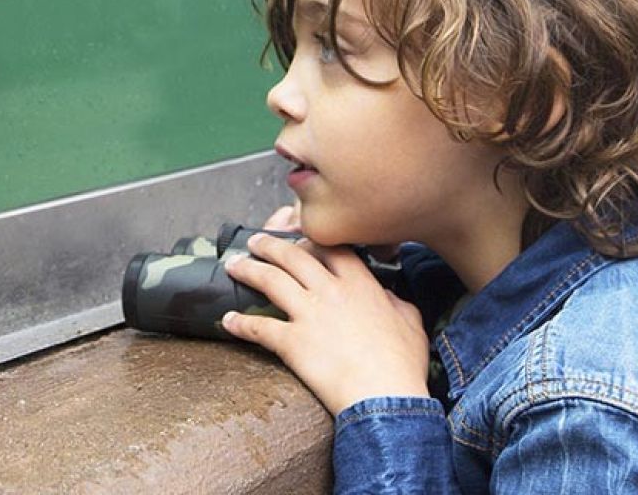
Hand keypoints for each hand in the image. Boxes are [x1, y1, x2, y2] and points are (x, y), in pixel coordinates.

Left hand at [221, 208, 429, 414]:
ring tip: (233, 265)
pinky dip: (239, 323)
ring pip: (270, 280)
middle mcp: (331, 292)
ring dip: (248, 270)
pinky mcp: (292, 341)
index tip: (299, 239)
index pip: (330, 249)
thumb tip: (388, 296)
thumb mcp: (411, 323)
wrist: (385, 398)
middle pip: (293, 256)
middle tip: (255, 241)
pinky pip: (258, 327)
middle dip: (270, 245)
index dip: (311, 240)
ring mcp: (309, 315)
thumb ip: (396, 302)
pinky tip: (226, 321)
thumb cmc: (402, 365)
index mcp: (361, 285)